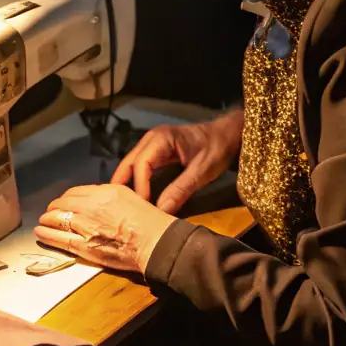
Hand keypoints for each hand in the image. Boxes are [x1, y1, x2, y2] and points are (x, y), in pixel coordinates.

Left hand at [35, 185, 177, 275]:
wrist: (154, 241)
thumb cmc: (148, 221)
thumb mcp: (129, 197)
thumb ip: (108, 196)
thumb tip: (94, 199)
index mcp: (104, 192)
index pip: (76, 192)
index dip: (66, 198)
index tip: (64, 202)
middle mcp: (91, 206)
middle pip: (63, 204)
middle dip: (54, 208)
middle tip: (50, 212)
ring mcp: (85, 226)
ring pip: (57, 219)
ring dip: (47, 220)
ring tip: (42, 222)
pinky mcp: (83, 245)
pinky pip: (59, 238)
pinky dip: (47, 235)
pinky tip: (40, 233)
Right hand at [111, 109, 243, 214]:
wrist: (227, 135)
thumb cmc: (216, 149)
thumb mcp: (202, 171)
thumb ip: (181, 189)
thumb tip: (161, 210)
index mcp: (161, 139)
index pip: (141, 164)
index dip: (139, 187)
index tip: (141, 208)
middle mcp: (151, 139)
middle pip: (128, 163)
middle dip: (121, 185)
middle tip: (117, 209)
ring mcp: (152, 145)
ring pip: (131, 165)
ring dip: (125, 184)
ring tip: (122, 207)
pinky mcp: (156, 152)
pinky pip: (139, 167)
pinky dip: (134, 181)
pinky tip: (133, 197)